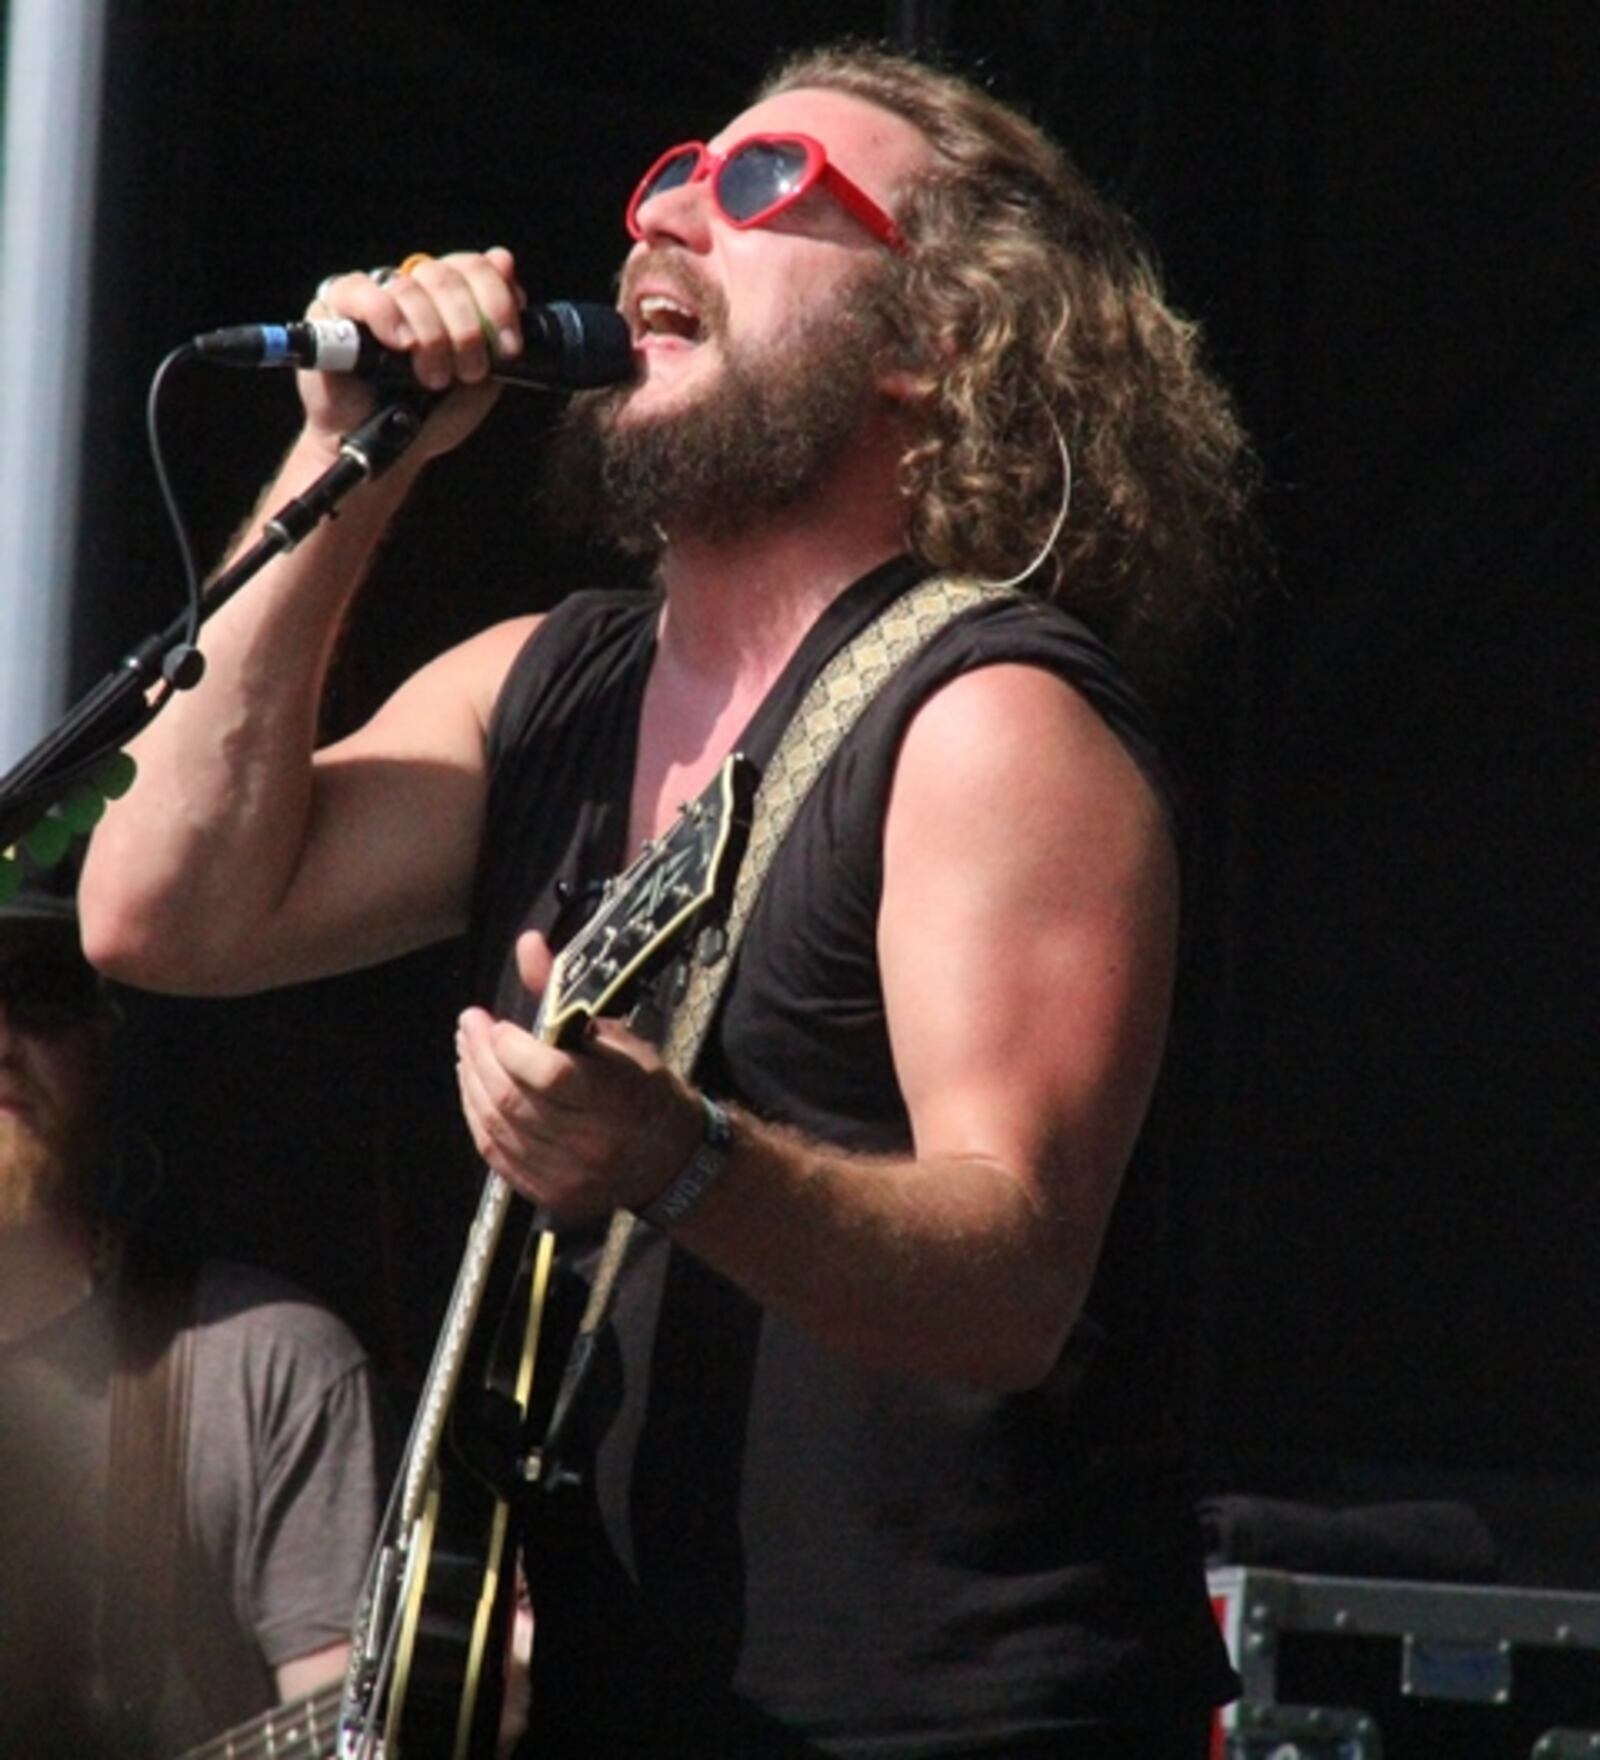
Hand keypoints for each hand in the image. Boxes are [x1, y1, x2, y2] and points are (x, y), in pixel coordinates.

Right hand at [301, 246, 526, 460]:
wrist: (390, 452)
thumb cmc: (431, 414)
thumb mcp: (483, 377)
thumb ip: (497, 325)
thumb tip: (503, 260)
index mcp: (445, 297)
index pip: (471, 267)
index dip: (496, 301)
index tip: (509, 348)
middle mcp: (409, 288)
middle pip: (444, 277)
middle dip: (467, 329)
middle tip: (469, 372)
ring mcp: (372, 295)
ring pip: (409, 289)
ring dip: (431, 338)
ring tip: (433, 378)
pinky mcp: (332, 309)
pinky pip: (361, 292)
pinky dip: (387, 316)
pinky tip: (401, 344)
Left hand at [454, 930, 703, 1218]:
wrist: (670, 1158)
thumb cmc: (643, 1087)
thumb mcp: (617, 1034)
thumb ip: (564, 993)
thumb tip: (527, 945)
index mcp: (618, 1099)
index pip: (549, 1074)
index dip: (509, 1048)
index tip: (494, 1022)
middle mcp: (593, 1142)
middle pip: (513, 1101)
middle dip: (480, 1058)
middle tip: (469, 1027)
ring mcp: (568, 1175)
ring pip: (497, 1128)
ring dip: (472, 1085)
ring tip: (466, 1052)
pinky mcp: (549, 1194)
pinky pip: (496, 1155)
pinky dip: (477, 1118)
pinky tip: (474, 1090)